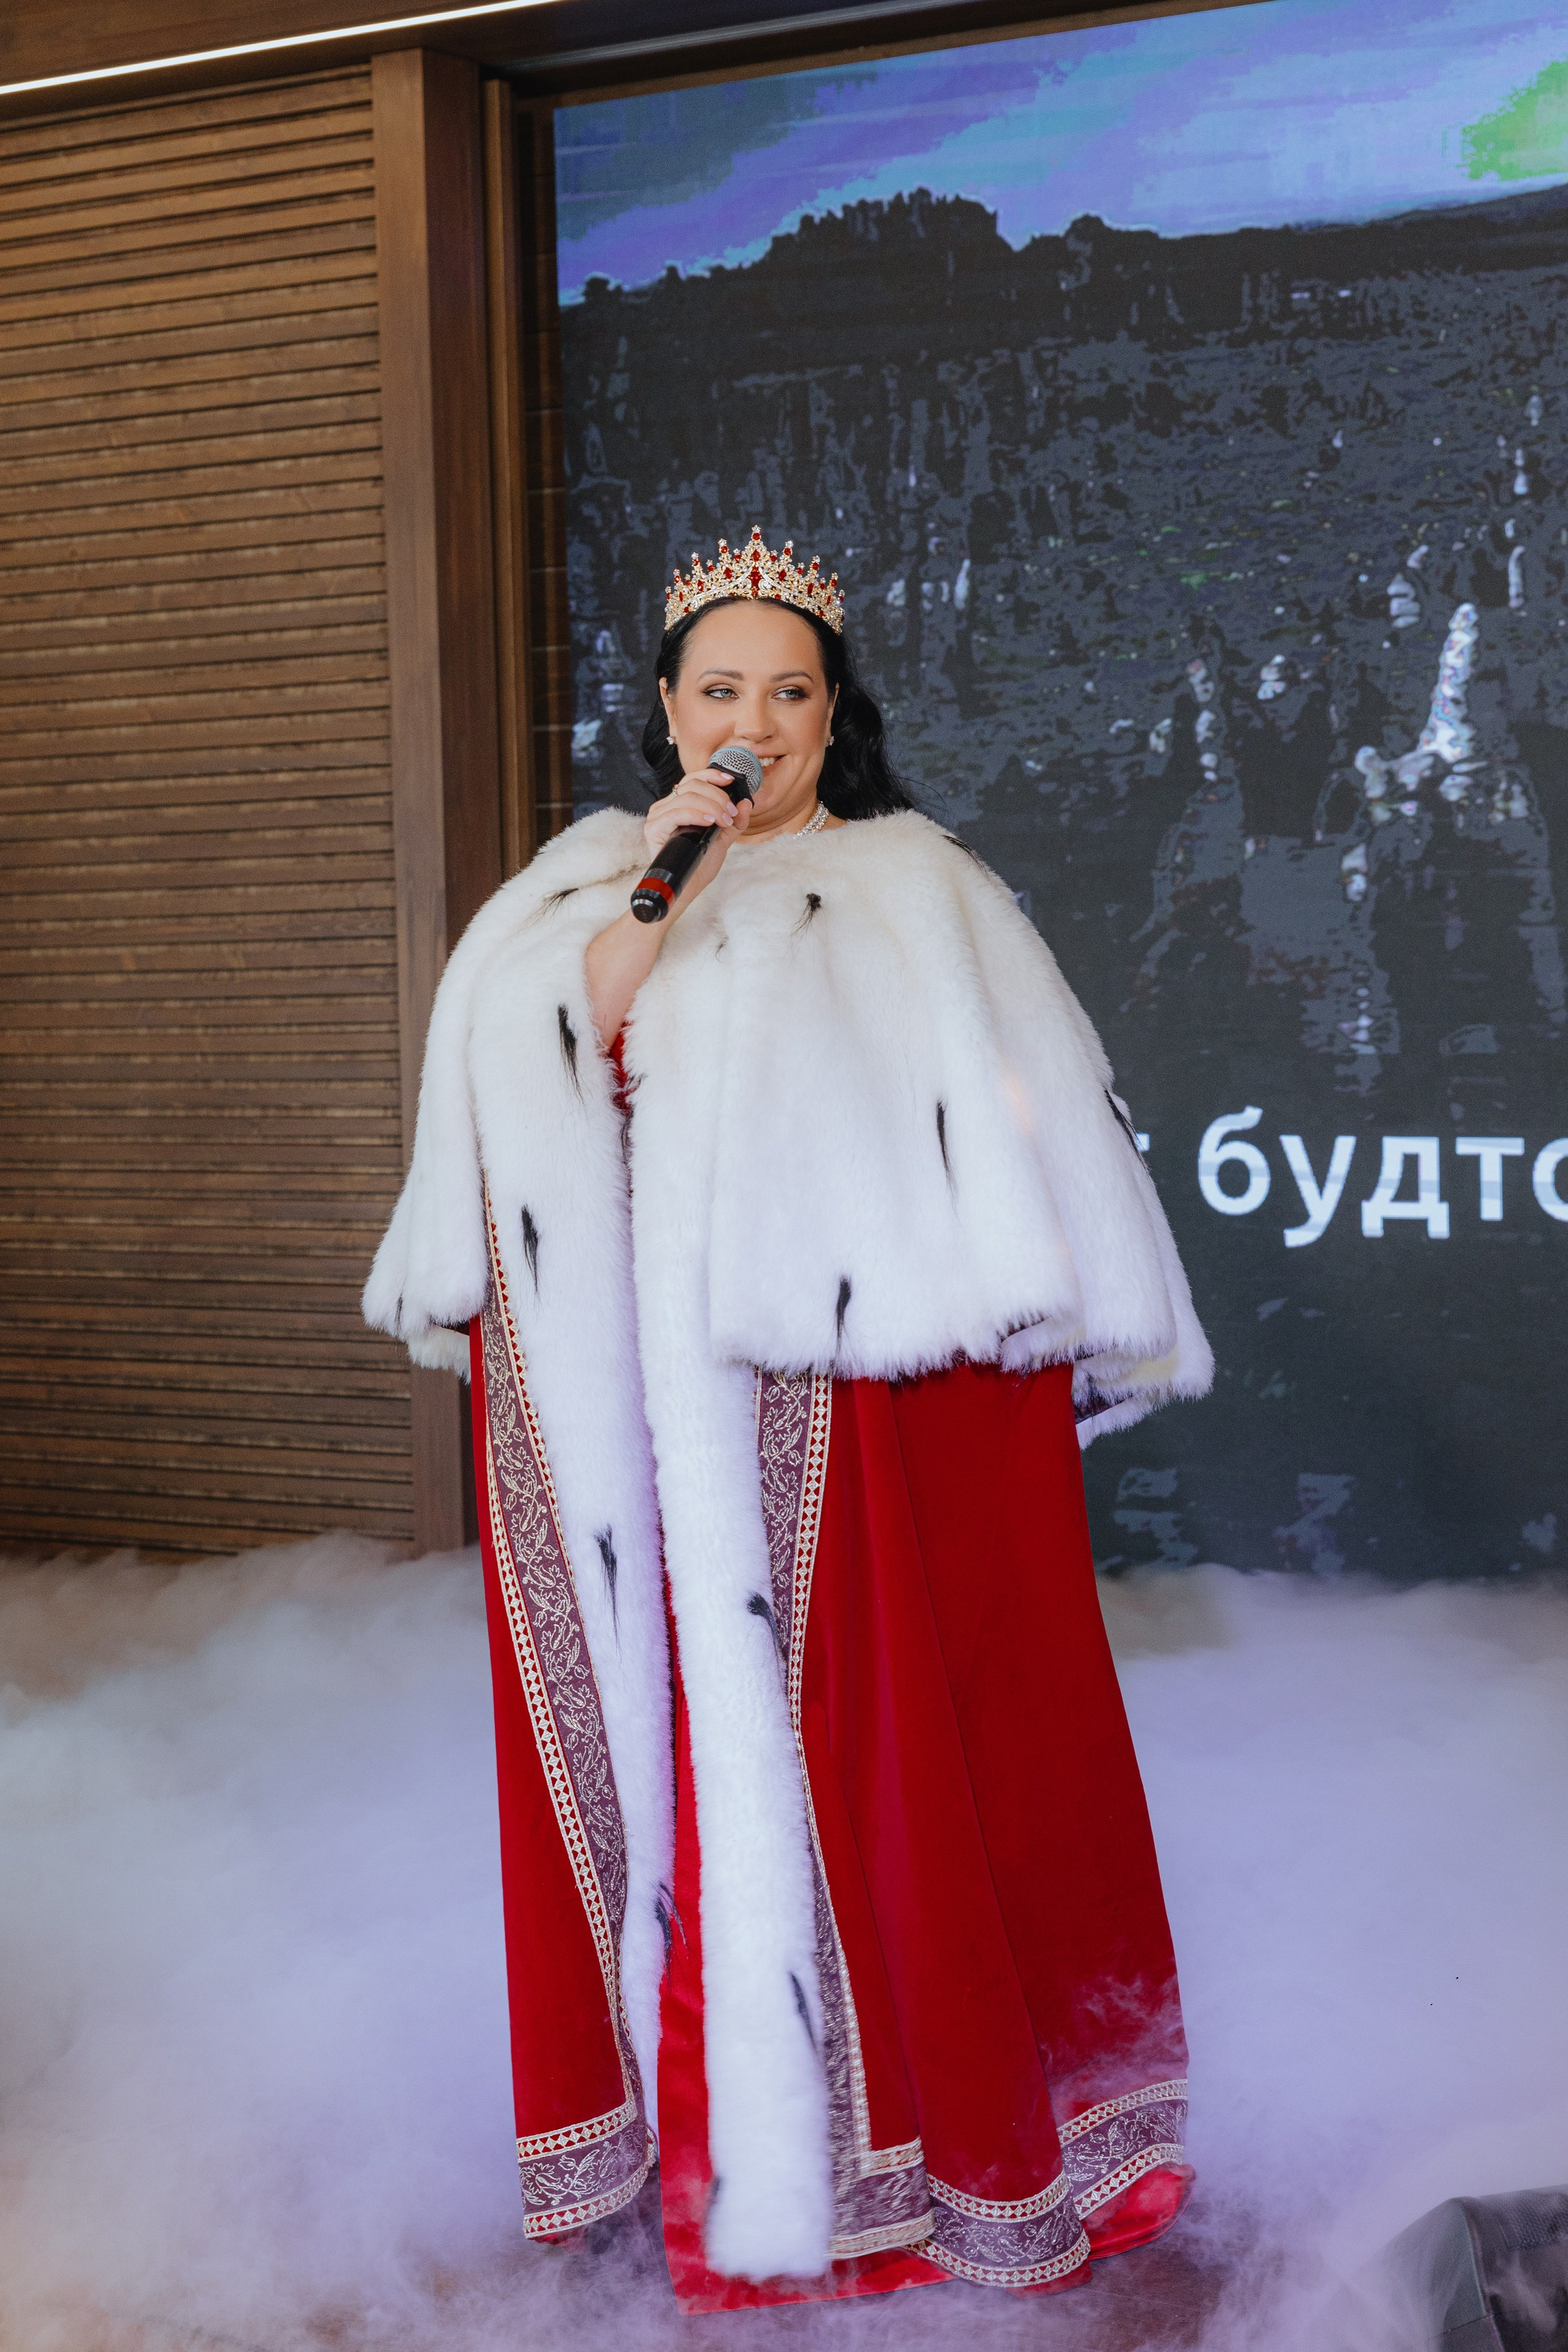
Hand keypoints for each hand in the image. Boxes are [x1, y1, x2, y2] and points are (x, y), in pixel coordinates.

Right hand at [642, 767, 752, 905]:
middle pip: (692, 785)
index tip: (731, 781)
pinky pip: (676, 813)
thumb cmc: (701, 862)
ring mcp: (658, 816)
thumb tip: (746, 802)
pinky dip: (696, 815)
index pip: (693, 778)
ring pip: (686, 797)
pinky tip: (708, 822)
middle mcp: (666, 806)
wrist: (688, 886)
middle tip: (730, 813)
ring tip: (724, 821)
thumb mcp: (723, 837)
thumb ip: (735, 820)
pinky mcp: (654, 828)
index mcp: (679, 804)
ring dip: (711, 807)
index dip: (712, 775)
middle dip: (717, 797)